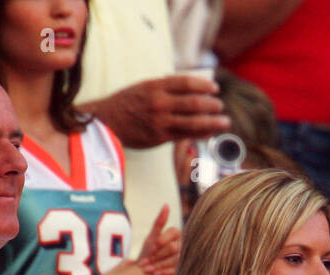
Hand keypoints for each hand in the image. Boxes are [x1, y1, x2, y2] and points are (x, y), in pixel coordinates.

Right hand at [82, 75, 228, 148]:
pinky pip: (185, 135)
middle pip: (194, 102)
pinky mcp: (159, 137)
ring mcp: (160, 121)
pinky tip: (209, 132)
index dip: (204, 85)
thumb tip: (191, 87)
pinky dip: (200, 134)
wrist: (105, 122)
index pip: (187, 82)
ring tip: (224, 121)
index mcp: (155, 86)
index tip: (214, 88)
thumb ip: (165, 86)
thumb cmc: (126, 103)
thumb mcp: (143, 87)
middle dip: (211, 105)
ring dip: (212, 121)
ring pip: (193, 121)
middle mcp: (159, 102)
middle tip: (220, 106)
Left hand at [138, 205, 180, 274]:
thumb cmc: (148, 254)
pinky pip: (178, 271)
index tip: (150, 249)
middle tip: (146, 262)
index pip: (174, 232)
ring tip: (147, 270)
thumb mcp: (151, 238)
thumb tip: (166, 204)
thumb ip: (159, 223)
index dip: (161, 241)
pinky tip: (156, 274)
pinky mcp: (184, 271)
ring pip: (176, 259)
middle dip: (158, 255)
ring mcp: (185, 259)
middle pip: (174, 248)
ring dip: (160, 264)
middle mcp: (183, 245)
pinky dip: (165, 272)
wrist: (145, 274)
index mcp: (176, 234)